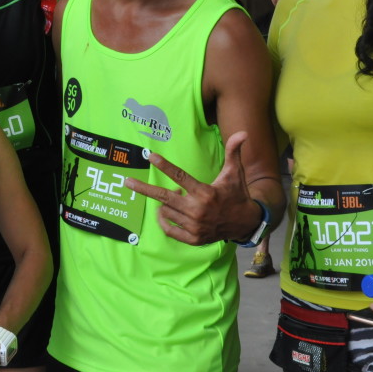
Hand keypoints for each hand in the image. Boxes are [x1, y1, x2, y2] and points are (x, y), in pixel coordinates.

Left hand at [124, 131, 258, 244]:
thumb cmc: (236, 194)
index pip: (180, 176)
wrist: (246, 223)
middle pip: (164, 197)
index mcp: (205, 193)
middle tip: (127, 182)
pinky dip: (164, 220)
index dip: (165, 166)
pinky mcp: (193, 239)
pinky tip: (165, 212)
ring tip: (178, 197)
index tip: (151, 156)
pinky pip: (169, 229)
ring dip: (166, 203)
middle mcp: (197, 210)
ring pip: (166, 211)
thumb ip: (234, 152)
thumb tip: (243, 132)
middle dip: (144, 189)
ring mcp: (194, 226)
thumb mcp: (235, 172)